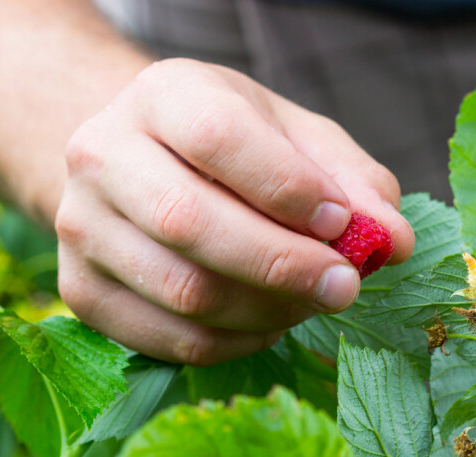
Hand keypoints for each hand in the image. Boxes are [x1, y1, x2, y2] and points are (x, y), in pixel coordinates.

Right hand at [56, 58, 414, 364]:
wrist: (148, 166)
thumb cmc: (240, 149)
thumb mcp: (302, 140)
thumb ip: (355, 183)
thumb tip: (393, 242)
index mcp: (164, 95)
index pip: (218, 136)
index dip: (286, 187)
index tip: (339, 222)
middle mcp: (103, 153)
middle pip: (190, 222)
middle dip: (284, 265)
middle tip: (345, 286)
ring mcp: (82, 225)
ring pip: (184, 292)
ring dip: (269, 311)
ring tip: (311, 299)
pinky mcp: (82, 290)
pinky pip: (172, 340)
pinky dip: (238, 343)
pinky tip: (270, 321)